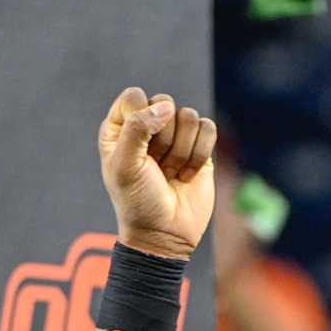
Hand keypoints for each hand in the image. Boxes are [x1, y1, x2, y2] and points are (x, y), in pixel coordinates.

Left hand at [98, 85, 216, 260]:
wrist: (165, 234)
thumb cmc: (137, 201)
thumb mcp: (124, 165)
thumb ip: (137, 127)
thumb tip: (167, 107)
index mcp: (121, 127)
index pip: (135, 96)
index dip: (141, 119)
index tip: (138, 150)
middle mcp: (148, 126)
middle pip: (165, 102)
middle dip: (164, 140)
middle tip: (155, 167)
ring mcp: (176, 136)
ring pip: (189, 116)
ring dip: (182, 152)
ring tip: (170, 174)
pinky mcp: (200, 148)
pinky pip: (209, 128)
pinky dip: (200, 154)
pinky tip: (188, 175)